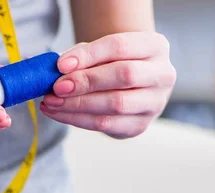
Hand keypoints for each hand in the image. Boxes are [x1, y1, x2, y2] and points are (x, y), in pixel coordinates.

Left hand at [40, 32, 176, 138]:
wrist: (128, 87)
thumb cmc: (111, 64)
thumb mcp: (100, 53)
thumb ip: (82, 57)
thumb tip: (59, 69)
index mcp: (155, 46)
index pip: (120, 46)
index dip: (88, 56)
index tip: (60, 65)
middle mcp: (162, 74)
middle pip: (124, 75)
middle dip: (85, 81)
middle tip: (56, 87)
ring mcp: (155, 102)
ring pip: (116, 104)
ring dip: (77, 104)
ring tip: (51, 102)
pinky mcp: (140, 125)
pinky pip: (106, 124)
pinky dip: (77, 119)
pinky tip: (58, 113)